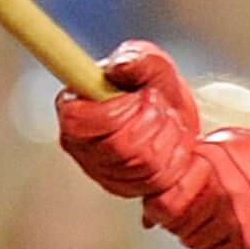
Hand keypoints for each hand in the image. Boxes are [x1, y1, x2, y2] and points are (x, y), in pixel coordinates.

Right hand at [56, 41, 206, 203]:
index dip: (115, 113)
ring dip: (168, 143)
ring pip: (140, 169)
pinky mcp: (123, 189)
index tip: (140, 98)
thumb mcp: (150, 63)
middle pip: (118, 148)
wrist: (174, 117)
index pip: (79, 121)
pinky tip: (174, 148)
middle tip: (162, 110)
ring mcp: (100, 171)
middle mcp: (79, 144)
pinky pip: (154, 187)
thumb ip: (136, 59)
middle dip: (153, 125)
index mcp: (74, 106)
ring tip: (170, 127)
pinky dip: (175, 165)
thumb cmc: (153, 88)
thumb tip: (120, 66)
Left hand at [165, 100, 249, 248]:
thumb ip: (190, 166)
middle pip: (177, 225)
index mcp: (212, 167)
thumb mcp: (226, 145)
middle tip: (195, 215)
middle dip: (180, 221)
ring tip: (214, 224)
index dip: (159, 208)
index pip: (163, 203)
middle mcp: (223, 195)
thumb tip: (150, 210)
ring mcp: (238, 220)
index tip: (165, 207)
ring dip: (199, 236)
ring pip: (194, 243)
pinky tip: (225, 237)